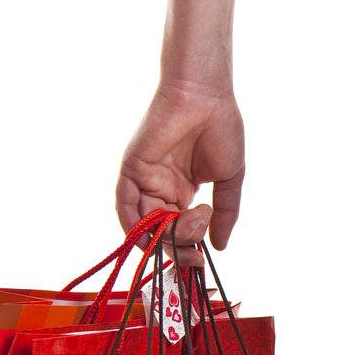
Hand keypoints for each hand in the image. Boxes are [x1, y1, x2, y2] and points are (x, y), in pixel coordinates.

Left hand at [117, 79, 244, 259]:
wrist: (207, 97)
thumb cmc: (222, 130)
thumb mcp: (229, 181)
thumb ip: (225, 214)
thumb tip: (220, 246)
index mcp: (181, 191)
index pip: (178, 231)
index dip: (188, 249)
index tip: (204, 257)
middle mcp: (161, 188)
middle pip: (161, 234)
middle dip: (179, 248)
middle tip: (198, 248)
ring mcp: (145, 179)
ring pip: (145, 226)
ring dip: (166, 239)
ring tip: (192, 229)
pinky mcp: (132, 169)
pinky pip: (125, 206)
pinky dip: (135, 227)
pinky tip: (156, 235)